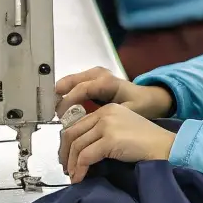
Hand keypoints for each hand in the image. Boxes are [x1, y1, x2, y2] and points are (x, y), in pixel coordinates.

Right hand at [56, 67, 173, 118]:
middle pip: (71, 81)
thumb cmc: (139, 107)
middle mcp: (99, 74)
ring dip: (61, 96)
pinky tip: (63, 109)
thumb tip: (85, 127)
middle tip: (52, 115)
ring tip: (56, 114)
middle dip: (60, 98)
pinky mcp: (92, 78)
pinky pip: (73, 84)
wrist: (149, 99)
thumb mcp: (126, 113)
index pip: (82, 89)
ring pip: (70, 81)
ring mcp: (94, 74)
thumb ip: (108, 118)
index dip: (69, 102)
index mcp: (107, 82)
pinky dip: (66, 94)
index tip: (61, 117)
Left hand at [59, 103, 176, 182]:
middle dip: (65, 153)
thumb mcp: (122, 129)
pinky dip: (80, 169)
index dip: (68, 143)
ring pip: (77, 145)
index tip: (68, 157)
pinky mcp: (109, 139)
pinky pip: (85, 156)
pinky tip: (80, 178)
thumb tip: (82, 150)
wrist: (165, 146)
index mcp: (107, 109)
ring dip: (72, 164)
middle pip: (72, 133)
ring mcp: (106, 125)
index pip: (78, 124)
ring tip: (74, 176)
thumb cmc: (148, 142)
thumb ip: (104, 132)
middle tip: (66, 168)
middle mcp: (104, 113)